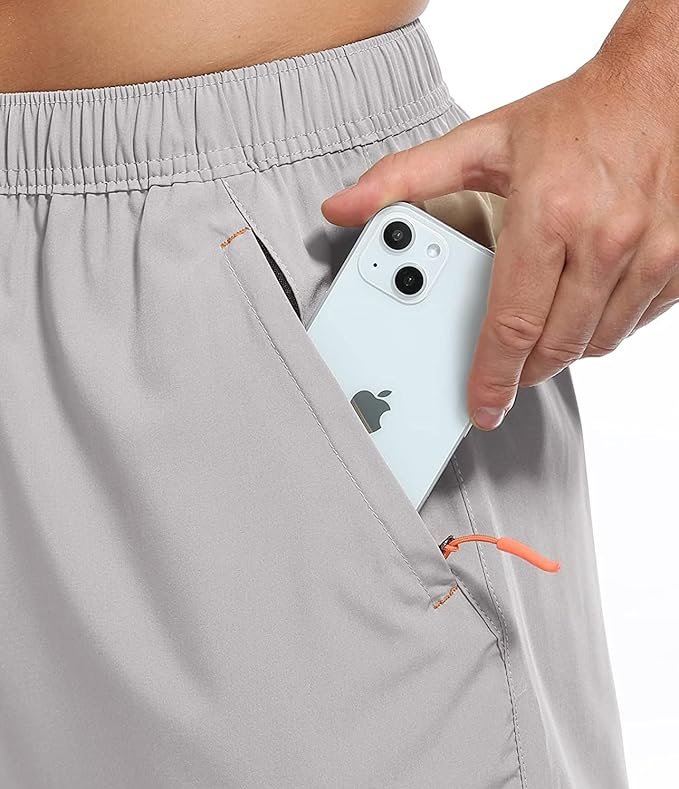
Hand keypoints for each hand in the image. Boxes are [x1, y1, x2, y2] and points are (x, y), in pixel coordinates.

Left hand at [321, 54, 678, 430]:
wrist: (659, 85)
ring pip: (597, 343)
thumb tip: (343, 206)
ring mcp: (651, 253)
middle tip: (506, 366)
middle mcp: (604, 240)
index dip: (492, 378)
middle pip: (554, 347)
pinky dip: (604, 328)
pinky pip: (635, 324)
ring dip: (563, 349)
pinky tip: (584, 304)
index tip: (481, 407)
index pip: (511, 326)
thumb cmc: (573, 117)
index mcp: (547, 217)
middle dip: (524, 369)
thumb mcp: (481, 143)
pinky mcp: (678, 261)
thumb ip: (404, 179)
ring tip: (542, 328)